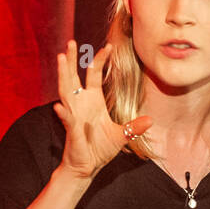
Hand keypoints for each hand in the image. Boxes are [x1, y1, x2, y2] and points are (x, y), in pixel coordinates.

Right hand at [53, 40, 152, 180]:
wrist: (87, 166)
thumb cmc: (99, 149)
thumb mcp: (121, 135)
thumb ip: (134, 127)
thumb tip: (151, 120)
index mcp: (93, 101)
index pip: (93, 75)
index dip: (99, 61)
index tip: (107, 46)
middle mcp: (80, 104)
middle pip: (73, 77)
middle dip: (71, 59)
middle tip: (70, 42)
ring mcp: (73, 115)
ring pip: (65, 91)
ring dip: (63, 75)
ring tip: (61, 59)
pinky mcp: (71, 130)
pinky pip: (66, 120)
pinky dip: (63, 113)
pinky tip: (59, 106)